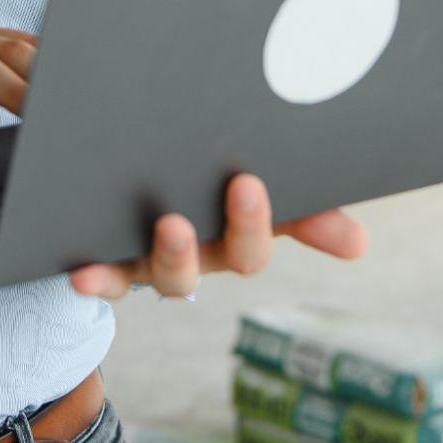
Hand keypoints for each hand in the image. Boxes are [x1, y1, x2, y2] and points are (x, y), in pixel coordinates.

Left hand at [67, 173, 366, 298]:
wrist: (103, 171)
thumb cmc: (184, 170)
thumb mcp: (232, 163)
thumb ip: (283, 175)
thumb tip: (357, 234)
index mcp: (238, 223)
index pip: (280, 228)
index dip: (306, 224)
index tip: (309, 206)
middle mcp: (204, 248)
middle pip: (237, 254)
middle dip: (247, 225)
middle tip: (248, 186)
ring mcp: (155, 258)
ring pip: (174, 272)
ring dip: (178, 253)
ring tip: (174, 225)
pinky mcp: (107, 263)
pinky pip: (106, 279)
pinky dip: (98, 279)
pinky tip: (84, 271)